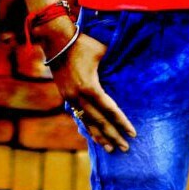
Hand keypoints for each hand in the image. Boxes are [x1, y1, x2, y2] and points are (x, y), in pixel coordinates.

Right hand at [49, 31, 136, 152]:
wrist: (55, 40)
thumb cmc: (81, 43)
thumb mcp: (101, 52)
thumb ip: (114, 64)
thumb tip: (129, 67)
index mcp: (89, 87)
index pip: (109, 110)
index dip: (122, 122)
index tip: (132, 133)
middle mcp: (79, 96)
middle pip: (99, 121)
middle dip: (113, 135)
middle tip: (125, 148)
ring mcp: (70, 98)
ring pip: (87, 122)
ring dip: (99, 137)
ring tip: (110, 149)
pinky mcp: (66, 96)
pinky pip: (79, 116)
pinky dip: (88, 127)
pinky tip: (94, 136)